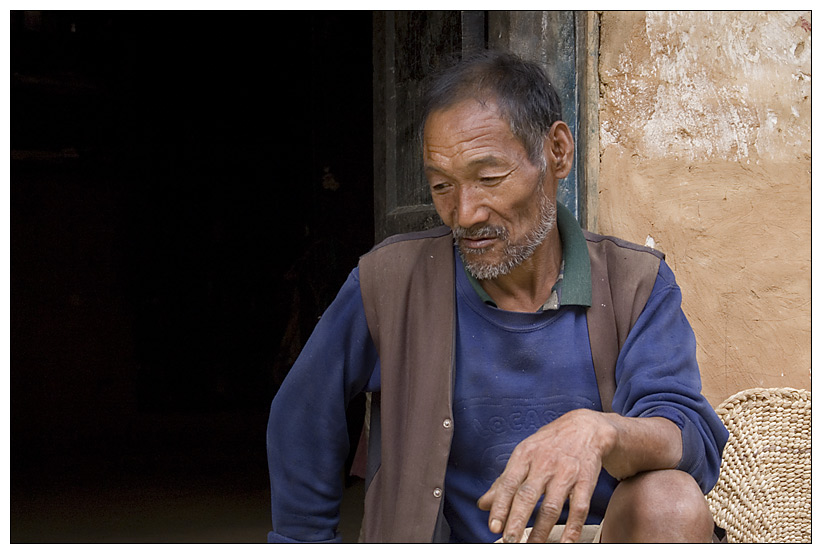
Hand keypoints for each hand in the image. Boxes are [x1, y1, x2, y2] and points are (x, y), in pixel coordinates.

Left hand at [476, 409, 616, 542]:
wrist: (585, 428)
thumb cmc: (549, 444)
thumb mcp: (524, 455)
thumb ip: (504, 481)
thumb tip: (483, 504)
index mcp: (525, 455)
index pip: (508, 483)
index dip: (500, 506)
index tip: (493, 527)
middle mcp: (544, 463)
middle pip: (528, 495)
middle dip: (517, 520)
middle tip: (509, 540)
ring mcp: (566, 472)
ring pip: (552, 506)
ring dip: (541, 530)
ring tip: (532, 545)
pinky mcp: (586, 480)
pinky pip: (579, 508)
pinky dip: (573, 528)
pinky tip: (565, 542)